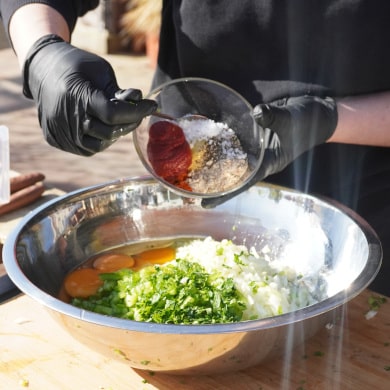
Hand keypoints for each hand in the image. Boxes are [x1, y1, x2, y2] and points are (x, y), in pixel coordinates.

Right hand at [23, 35, 156, 155]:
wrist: (43, 68)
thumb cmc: (78, 66)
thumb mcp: (101, 71)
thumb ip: (119, 92)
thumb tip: (140, 105)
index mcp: (78, 95)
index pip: (114, 114)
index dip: (137, 112)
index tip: (152, 106)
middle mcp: (66, 116)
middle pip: (109, 133)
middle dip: (129, 123)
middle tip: (138, 114)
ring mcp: (59, 130)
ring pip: (98, 146)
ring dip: (114, 136)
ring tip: (119, 122)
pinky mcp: (55, 138)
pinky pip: (84, 149)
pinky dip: (99, 142)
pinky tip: (103, 128)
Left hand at [202, 95, 337, 207]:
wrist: (318, 113)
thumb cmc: (308, 120)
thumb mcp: (290, 119)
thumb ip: (273, 117)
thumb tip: (255, 113)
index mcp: (269, 163)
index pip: (244, 183)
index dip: (225, 194)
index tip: (206, 204)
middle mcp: (261, 160)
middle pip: (235, 177)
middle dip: (215, 185)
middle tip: (191, 190)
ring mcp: (257, 150)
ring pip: (234, 163)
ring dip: (217, 168)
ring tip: (193, 174)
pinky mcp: (255, 139)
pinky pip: (237, 147)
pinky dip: (224, 149)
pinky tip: (208, 148)